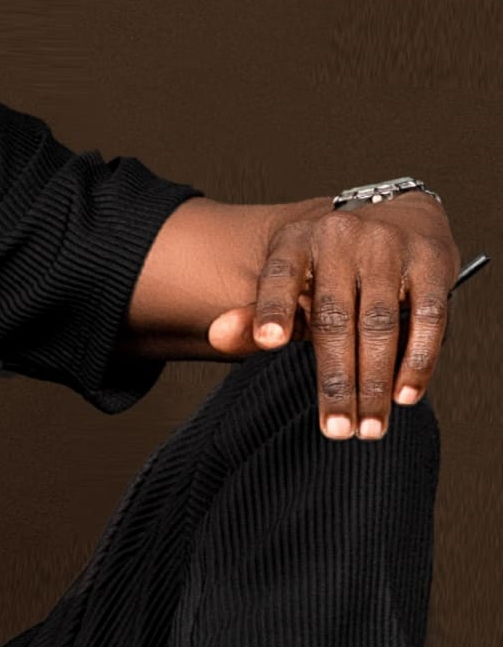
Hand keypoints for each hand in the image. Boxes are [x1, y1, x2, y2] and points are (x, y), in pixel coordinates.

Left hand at [206, 194, 458, 439]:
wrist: (397, 215)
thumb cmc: (334, 264)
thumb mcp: (292, 281)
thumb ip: (258, 314)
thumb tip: (216, 336)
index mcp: (296, 241)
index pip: (279, 275)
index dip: (272, 308)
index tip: (266, 343)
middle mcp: (340, 236)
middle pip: (333, 317)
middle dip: (336, 379)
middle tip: (336, 430)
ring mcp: (387, 244)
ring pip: (379, 323)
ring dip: (375, 381)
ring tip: (369, 426)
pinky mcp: (431, 258)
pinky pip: (426, 316)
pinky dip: (417, 359)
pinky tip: (405, 393)